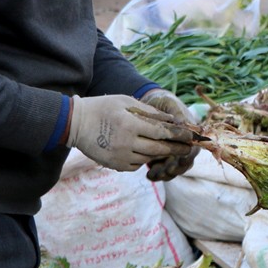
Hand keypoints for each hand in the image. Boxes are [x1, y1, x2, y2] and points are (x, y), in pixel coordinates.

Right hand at [66, 94, 195, 173]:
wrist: (75, 123)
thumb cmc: (103, 108)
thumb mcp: (126, 102)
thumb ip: (150, 112)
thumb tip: (173, 120)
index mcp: (130, 124)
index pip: (162, 132)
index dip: (179, 135)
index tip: (192, 136)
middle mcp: (126, 142)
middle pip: (159, 149)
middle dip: (176, 149)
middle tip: (189, 148)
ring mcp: (119, 156)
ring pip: (148, 158)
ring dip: (160, 154)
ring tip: (171, 150)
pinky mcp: (114, 165)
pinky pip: (136, 165)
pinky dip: (143, 159)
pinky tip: (145, 152)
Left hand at [140, 88, 200, 180]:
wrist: (148, 102)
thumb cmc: (161, 101)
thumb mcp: (169, 103)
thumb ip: (177, 113)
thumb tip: (184, 124)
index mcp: (189, 132)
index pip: (193, 148)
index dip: (188, 156)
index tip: (180, 160)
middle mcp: (183, 144)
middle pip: (185, 163)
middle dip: (176, 169)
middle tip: (166, 171)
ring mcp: (172, 151)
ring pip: (173, 169)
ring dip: (165, 174)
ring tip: (152, 174)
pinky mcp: (160, 156)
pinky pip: (162, 170)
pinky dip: (156, 174)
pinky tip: (148, 174)